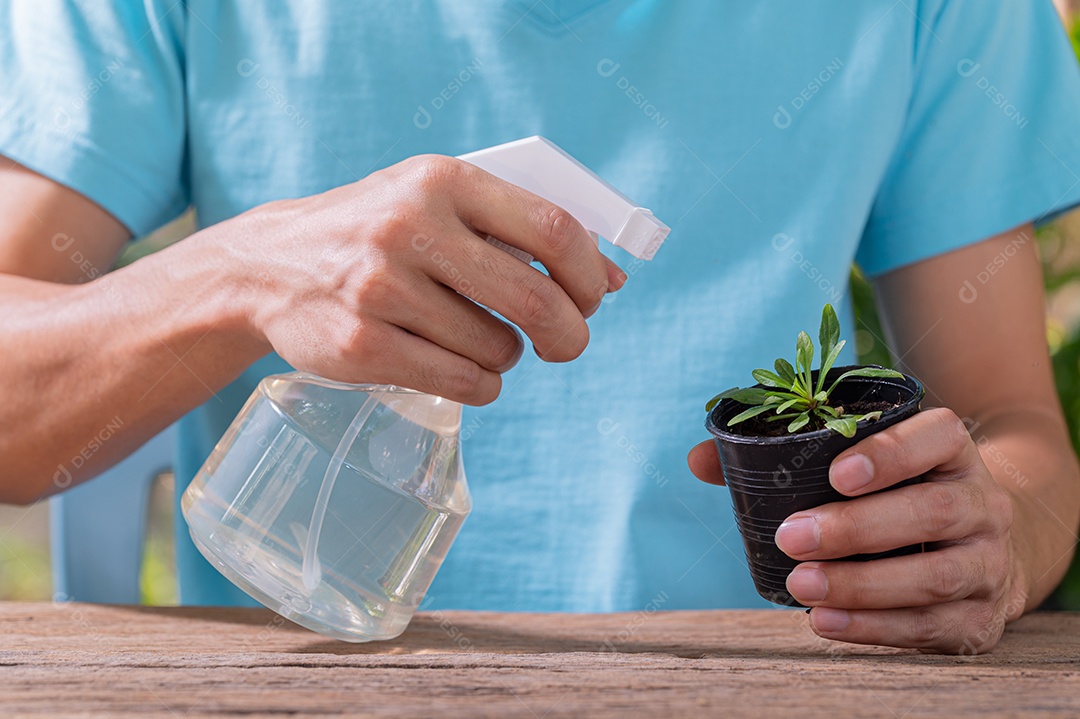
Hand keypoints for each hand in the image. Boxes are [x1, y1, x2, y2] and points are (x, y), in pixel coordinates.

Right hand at [216, 154, 625, 404]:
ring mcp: (381, 288)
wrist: (270, 264)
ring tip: (479, 341)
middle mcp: (410, 227)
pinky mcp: (362, 345)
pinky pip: (461, 382)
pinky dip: (480, 385)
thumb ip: (522, 233)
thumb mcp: (441, 206)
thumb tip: (612, 281)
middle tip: (565, 344)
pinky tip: (460, 367)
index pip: (553, 227)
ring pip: (497, 349)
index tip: (592, 298)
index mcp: (443, 181)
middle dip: (567, 334)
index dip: (589, 274)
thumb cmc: (378, 232)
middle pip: (533, 298)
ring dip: (508, 357)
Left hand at [688, 408, 1026, 653]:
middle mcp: (982, 502)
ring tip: (801, 586)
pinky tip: (826, 622)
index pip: (937, 437)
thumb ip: (780, 454)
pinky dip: (876, 628)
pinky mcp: (982, 618)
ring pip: (936, 575)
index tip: (834, 474)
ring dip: (863, 585)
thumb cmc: (895, 493)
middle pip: (933, 511)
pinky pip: (933, 627)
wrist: (981, 546)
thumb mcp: (856, 461)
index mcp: (950, 450)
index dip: (890, 452)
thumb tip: (702, 459)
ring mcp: (988, 561)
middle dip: (857, 528)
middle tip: (791, 537)